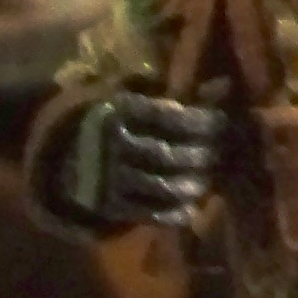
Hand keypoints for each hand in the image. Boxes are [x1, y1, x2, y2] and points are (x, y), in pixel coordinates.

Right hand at [75, 91, 229, 226]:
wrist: (72, 160)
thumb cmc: (124, 127)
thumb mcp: (144, 107)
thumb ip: (186, 99)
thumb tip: (225, 84)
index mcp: (120, 111)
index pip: (168, 117)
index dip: (200, 121)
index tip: (220, 124)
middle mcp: (111, 143)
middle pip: (165, 153)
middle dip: (198, 156)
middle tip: (218, 157)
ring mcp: (108, 176)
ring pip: (158, 184)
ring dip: (189, 186)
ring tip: (204, 184)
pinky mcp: (109, 204)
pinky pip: (146, 212)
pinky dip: (172, 213)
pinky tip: (190, 210)